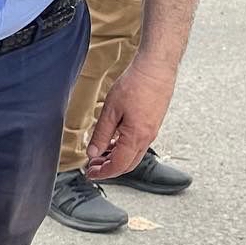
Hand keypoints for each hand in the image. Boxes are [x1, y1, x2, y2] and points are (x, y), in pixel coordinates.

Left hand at [85, 57, 176, 180]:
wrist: (156, 70)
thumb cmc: (135, 86)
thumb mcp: (110, 110)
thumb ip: (101, 134)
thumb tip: (92, 153)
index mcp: (136, 138)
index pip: (118, 166)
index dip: (102, 173)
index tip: (90, 174)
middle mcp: (146, 138)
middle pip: (127, 164)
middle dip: (108, 169)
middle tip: (92, 167)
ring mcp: (151, 132)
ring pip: (133, 155)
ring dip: (115, 159)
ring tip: (99, 155)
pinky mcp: (152, 124)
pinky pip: (137, 144)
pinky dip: (123, 148)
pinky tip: (112, 141)